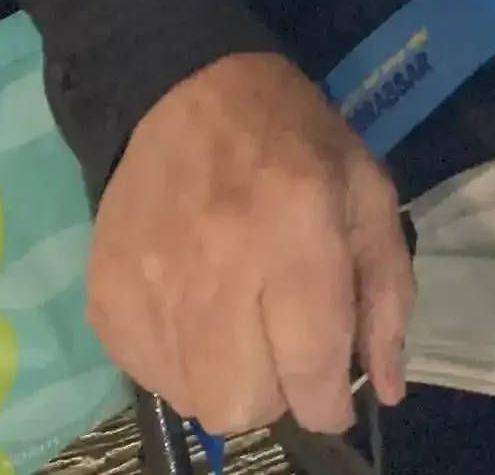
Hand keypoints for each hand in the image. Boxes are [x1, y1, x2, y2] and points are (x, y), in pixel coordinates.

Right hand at [87, 51, 414, 437]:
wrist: (186, 89)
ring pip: (195, 402)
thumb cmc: (293, 137)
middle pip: (245, 405)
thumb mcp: (365, 190)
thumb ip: (386, 292)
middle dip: (278, 392)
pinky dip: (181, 365)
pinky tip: (198, 310)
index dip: (331, 402)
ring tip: (240, 322)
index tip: (334, 394)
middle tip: (284, 346)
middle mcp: (219, 263)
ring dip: (229, 380)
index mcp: (296, 228)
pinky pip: (149, 378)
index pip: (312, 366)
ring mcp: (152, 286)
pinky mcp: (107, 298)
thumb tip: (387, 387)